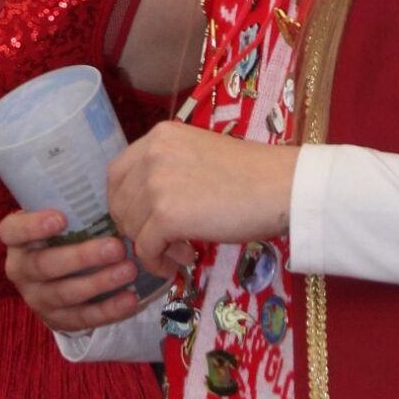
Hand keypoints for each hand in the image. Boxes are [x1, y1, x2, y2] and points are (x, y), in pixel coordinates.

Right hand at [1, 208, 150, 333]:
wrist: (58, 275)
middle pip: (44, 265)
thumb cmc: (67, 231)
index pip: (12, 231)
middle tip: (116, 246)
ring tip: (129, 270)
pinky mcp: (56, 319)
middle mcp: (20, 269)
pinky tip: (131, 299)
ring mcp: (37, 297)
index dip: (32, 226)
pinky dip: (108, 310)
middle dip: (81, 257)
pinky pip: (82, 318)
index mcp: (16, 239)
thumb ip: (75, 200)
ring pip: (65, 294)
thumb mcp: (62, 213)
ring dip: (100, 283)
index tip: (61, 217)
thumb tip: (113, 172)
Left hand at [108, 124, 297, 269]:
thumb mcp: (199, 155)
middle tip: (166, 240)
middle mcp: (151, 154)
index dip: (124, 202)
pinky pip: (146, 249)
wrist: (282, 186)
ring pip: (131, 228)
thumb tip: (145, 207)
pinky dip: (158, 262)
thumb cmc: (252, 173)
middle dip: (138, 228)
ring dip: (153, 246)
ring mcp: (156, 184)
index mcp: (159, 136)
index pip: (116, 174)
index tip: (142, 219)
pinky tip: (183, 260)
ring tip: (183, 249)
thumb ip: (168, 170)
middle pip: (119, 203)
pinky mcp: (166, 215)